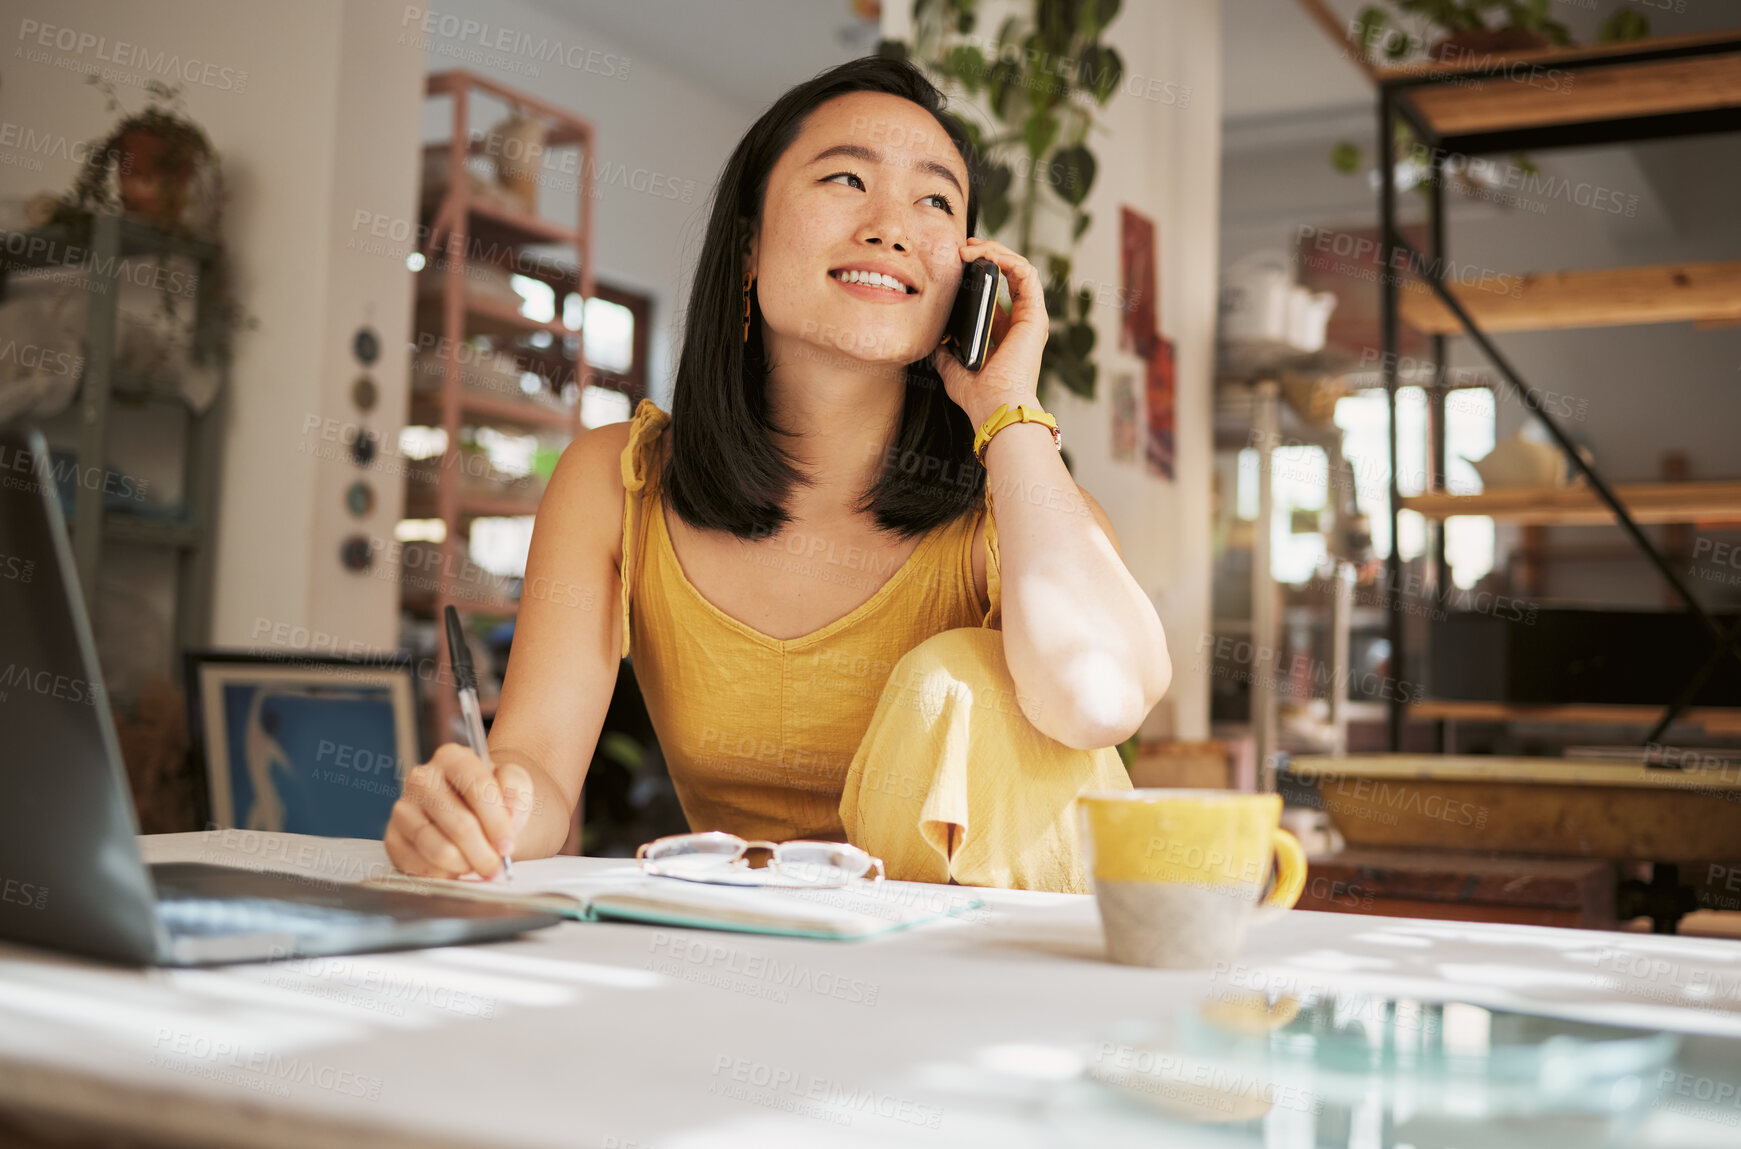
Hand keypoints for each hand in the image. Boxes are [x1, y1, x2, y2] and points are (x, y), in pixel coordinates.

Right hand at [385, 743, 532, 879]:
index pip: (477, 787)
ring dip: (466, 866)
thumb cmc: (492, 799)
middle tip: (498, 867)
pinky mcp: (393, 838)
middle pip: (460, 824)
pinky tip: (456, 869)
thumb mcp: (513, 783)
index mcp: (452, 758)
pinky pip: (420, 867)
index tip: (508, 845)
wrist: (470, 815)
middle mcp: (421, 778)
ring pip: (439, 849)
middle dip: (484, 852)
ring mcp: (403, 809)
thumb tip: (509, 812)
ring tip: (479, 866)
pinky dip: (444, 875)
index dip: (497, 822)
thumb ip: (516, 789)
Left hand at [931, 236, 1045, 426]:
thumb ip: (946, 350)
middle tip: (963, 247)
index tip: (956, 262)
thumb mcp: (951, 367)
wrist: (994, 406)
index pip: (996, 292)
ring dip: (996, 251)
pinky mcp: (1035, 314)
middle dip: (987, 254)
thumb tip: (936, 336)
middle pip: (1009, 274)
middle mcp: (1020, 323)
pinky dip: (1008, 258)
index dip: (978, 272)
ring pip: (1020, 268)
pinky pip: (1027, 273)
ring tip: (971, 247)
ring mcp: (1030, 317)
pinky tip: (986, 255)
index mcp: (1004, 333)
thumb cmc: (977, 395)